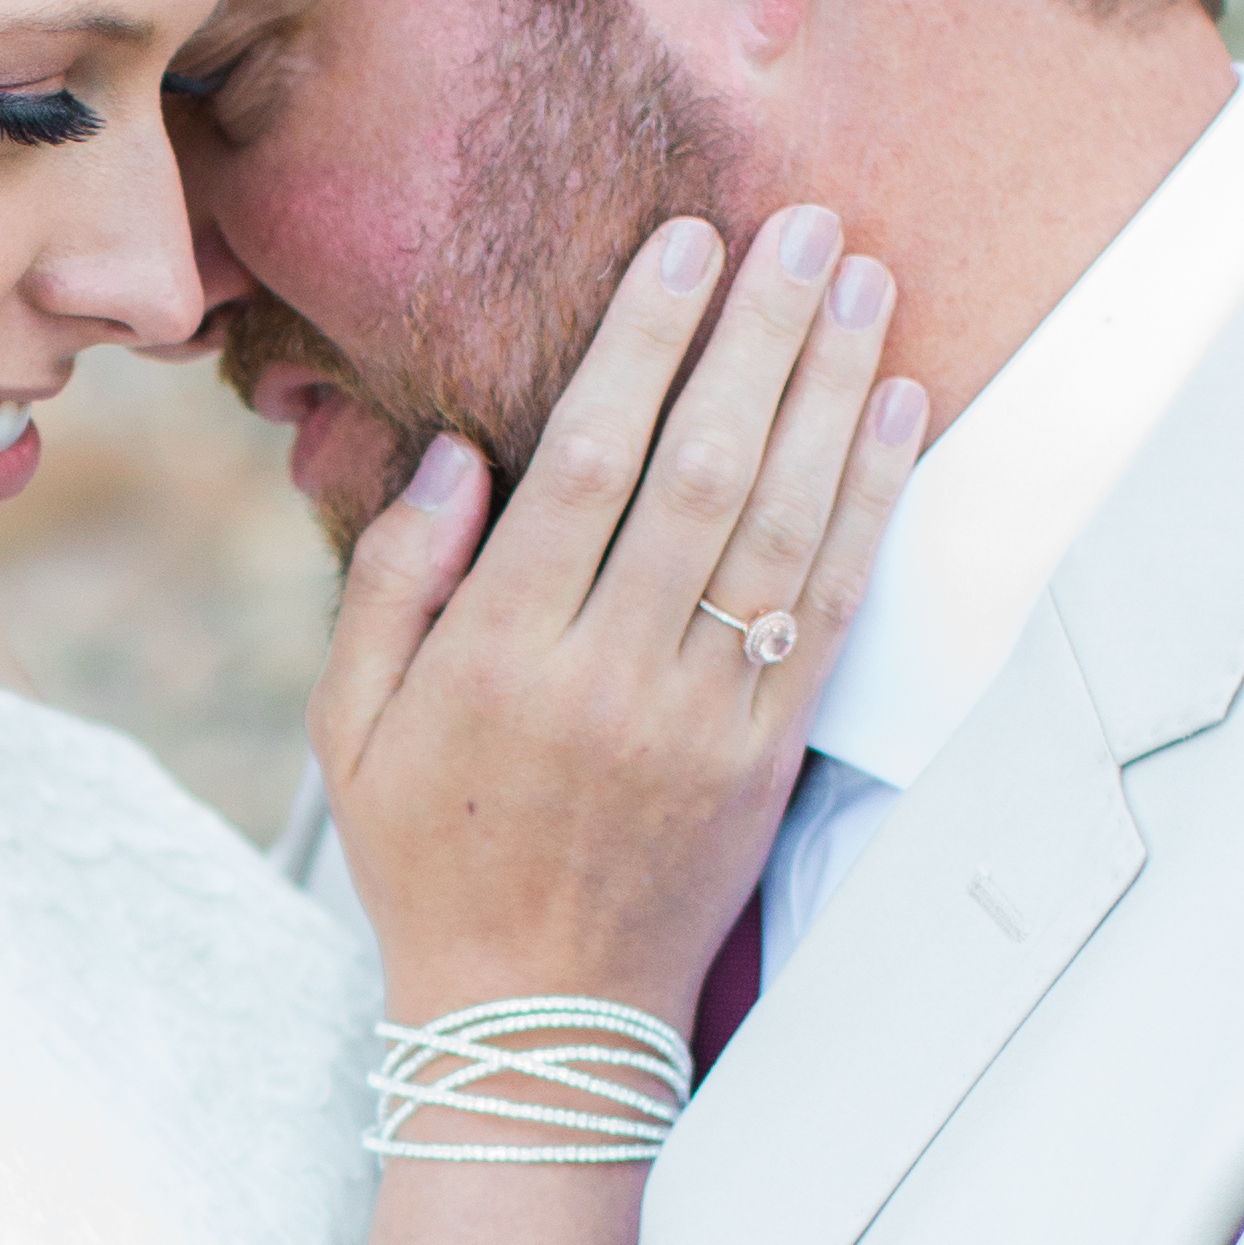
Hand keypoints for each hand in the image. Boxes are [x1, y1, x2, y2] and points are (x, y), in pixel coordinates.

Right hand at [314, 206, 919, 1035]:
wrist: (536, 1018)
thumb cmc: (429, 855)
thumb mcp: (350, 729)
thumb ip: (391, 584)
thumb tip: (456, 456)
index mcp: (500, 659)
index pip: (587, 465)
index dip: (645, 344)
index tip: (688, 246)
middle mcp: (610, 679)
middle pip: (701, 471)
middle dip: (760, 336)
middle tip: (808, 226)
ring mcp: (703, 721)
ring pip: (779, 526)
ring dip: (831, 394)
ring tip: (868, 283)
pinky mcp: (768, 756)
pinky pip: (829, 609)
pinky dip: (868, 503)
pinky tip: (893, 412)